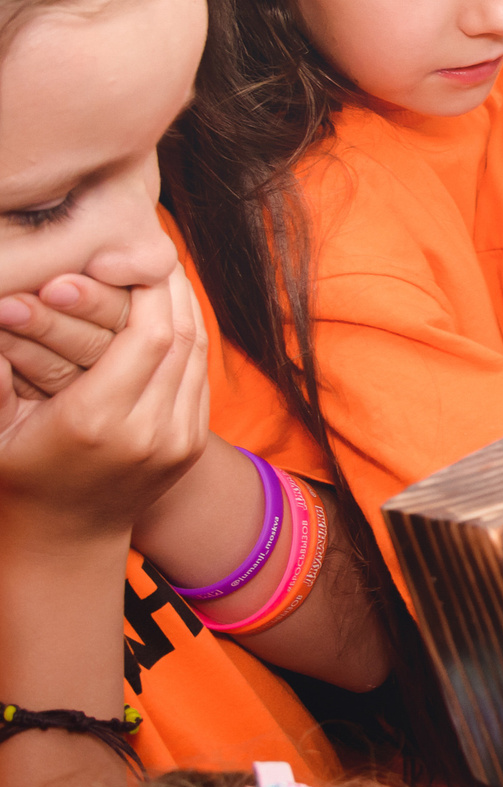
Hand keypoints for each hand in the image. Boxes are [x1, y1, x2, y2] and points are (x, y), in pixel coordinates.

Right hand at [0, 268, 205, 549]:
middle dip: (168, 288)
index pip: (148, 337)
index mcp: (96, 422)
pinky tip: (174, 310)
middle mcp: (147, 430)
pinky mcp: (192, 444)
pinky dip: (192, 337)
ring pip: (197, 355)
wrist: (67, 537)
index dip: (147, 290)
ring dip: (186, 307)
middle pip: (179, 338)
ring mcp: (177, 440)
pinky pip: (200, 377)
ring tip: (165, 270)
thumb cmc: (19, 475)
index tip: (130, 256)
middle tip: (153, 248)